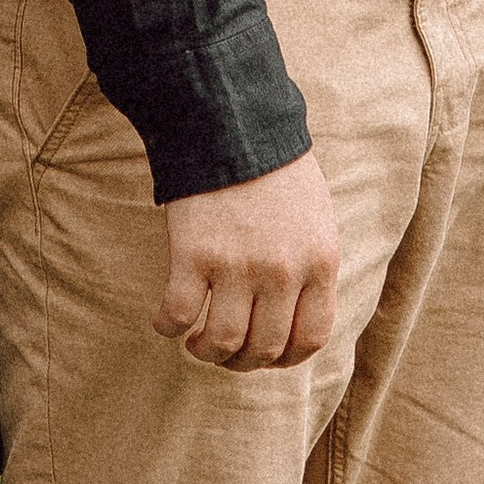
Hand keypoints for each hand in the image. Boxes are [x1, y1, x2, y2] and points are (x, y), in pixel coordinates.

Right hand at [152, 150, 340, 369]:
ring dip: (207, 352)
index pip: (312, 338)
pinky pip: (179, 314)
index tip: (267, 355)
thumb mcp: (316, 218)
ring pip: (223, 342)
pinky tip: (165, 322)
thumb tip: (297, 316)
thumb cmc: (275, 170)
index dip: (286, 358)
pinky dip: (168, 326)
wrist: (232, 122)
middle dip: (243, 361)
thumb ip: (311, 267)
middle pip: (265, 347)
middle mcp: (282, 272)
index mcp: (319, 262)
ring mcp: (237, 265)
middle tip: (226, 352)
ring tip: (197, 343)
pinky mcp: (194, 253)